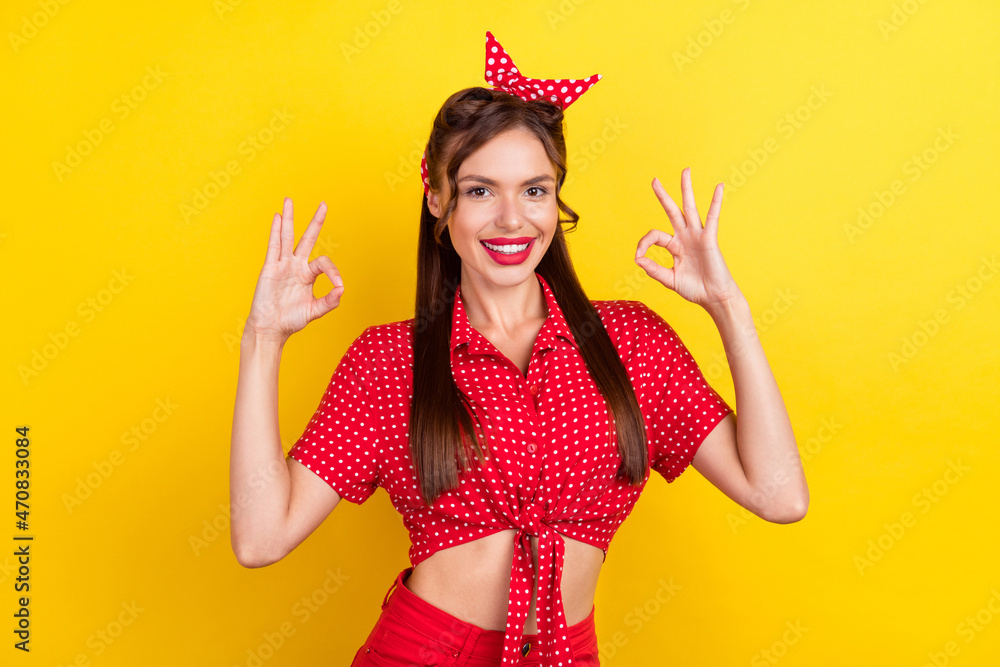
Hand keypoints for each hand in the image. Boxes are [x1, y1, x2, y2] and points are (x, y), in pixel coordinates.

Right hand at [243, 198, 343, 341]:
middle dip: (315, 222)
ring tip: (289, 200)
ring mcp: (283, 265)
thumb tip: (342, 289)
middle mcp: (296, 266)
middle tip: (324, 204)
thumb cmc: (291, 321)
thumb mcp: (314, 311)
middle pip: (307, 239)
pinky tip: (277, 217)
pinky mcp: (270, 268)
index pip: (324, 263)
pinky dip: (275, 231)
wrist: (271, 328)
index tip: (339, 285)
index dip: (333, 271)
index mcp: (308, 275)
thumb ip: (329, 301)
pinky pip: (273, 247)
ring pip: (287, 237)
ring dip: (289, 219)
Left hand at [634, 168, 740, 310]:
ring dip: (686, 189)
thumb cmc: (694, 289)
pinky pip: (712, 217)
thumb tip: (637, 259)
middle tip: (654, 180)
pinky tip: (719, 187)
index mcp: (675, 246)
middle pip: (672, 211)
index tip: (638, 257)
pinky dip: (716, 202)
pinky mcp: (709, 239)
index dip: (643, 244)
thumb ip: (654, 269)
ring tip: (685, 171)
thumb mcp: (669, 280)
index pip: (655, 236)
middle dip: (663, 196)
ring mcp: (697, 236)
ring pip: (690, 208)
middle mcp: (685, 237)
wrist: (714, 298)